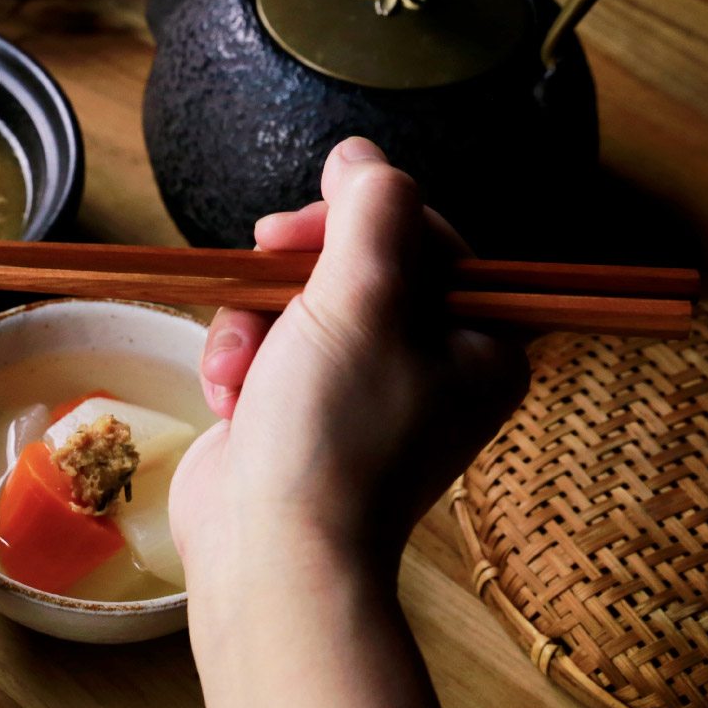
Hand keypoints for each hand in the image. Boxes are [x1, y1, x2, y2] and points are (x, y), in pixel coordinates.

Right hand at [169, 137, 529, 582]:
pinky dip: (239, 363)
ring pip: (297, 303)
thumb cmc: (333, 433)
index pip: (426, 235)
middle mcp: (428, 367)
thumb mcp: (361, 299)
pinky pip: (266, 349)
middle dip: (292, 276)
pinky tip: (228, 396)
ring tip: (240, 368)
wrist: (271, 552)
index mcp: (479, 344)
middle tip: (259, 269)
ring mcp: (360, 394)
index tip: (299, 227)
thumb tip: (360, 155)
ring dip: (253, 323)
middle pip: (353, 264)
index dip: (358, 217)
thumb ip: (371, 211)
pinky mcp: (300, 414)